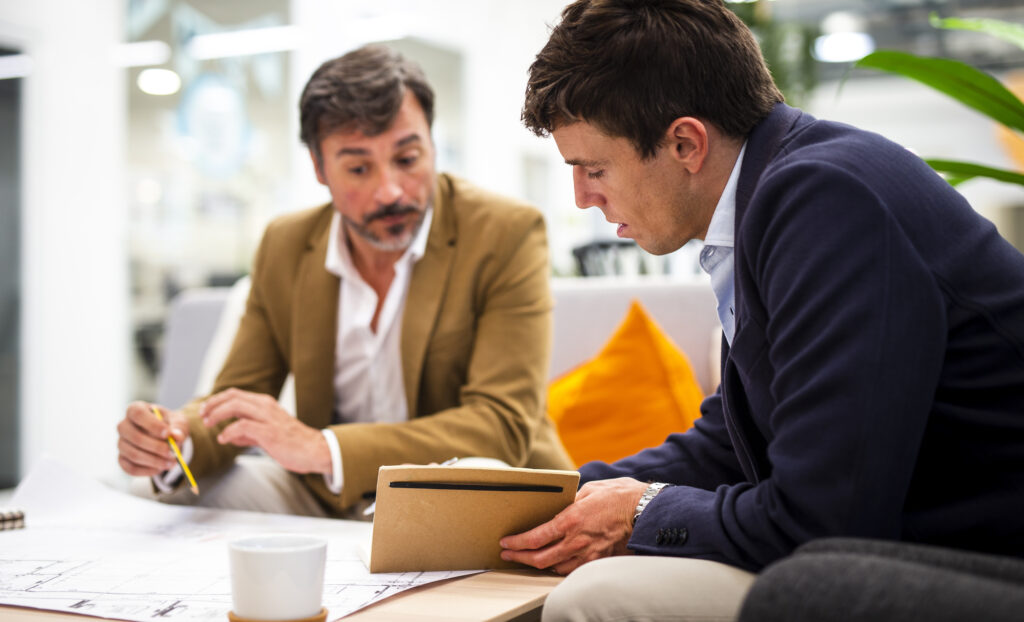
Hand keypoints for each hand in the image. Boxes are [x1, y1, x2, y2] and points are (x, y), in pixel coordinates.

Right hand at [117, 401, 187, 475]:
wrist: (166, 437)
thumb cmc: (170, 425)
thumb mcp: (178, 422)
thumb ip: (179, 427)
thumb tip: (176, 436)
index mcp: (136, 409)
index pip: (137, 413)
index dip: (151, 424)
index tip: (167, 433)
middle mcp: (124, 425)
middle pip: (134, 436)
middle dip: (155, 447)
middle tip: (172, 452)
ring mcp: (121, 443)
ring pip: (133, 454)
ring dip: (154, 461)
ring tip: (172, 462)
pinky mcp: (122, 459)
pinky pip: (131, 468)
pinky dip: (148, 470)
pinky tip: (161, 468)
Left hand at [201, 388, 330, 474]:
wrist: (314, 450)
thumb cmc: (292, 443)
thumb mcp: (267, 435)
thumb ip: (248, 433)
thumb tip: (229, 436)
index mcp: (265, 404)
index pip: (235, 394)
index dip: (217, 400)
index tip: (205, 410)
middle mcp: (265, 406)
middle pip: (232, 396)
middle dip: (213, 405)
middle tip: (203, 416)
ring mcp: (268, 418)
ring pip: (235, 406)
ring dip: (218, 414)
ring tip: (209, 425)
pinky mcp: (269, 432)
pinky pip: (243, 426)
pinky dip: (229, 432)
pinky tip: (224, 440)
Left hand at [499, 477, 648, 574]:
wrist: (646, 511)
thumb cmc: (619, 496)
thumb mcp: (588, 490)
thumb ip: (571, 500)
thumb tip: (560, 504)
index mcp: (570, 520)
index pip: (535, 538)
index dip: (517, 543)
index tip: (506, 542)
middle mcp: (576, 541)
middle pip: (539, 558)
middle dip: (520, 557)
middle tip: (508, 554)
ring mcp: (587, 554)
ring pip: (554, 567)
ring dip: (538, 564)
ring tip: (528, 558)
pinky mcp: (598, 560)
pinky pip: (572, 569)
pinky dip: (559, 566)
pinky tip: (553, 562)